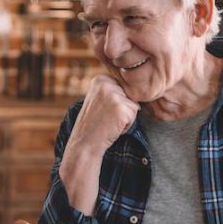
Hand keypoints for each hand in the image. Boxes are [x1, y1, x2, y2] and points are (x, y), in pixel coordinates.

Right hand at [59, 75, 139, 214]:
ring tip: (109, 122)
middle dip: (123, 109)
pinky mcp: (121, 107)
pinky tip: (113, 127)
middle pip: (130, 94)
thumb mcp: (98, 100)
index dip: (117, 102)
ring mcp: (113, 95)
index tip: (103, 111)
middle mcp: (106, 83)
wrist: (84, 144)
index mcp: (99, 79)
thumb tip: (138, 88)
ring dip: (126, 117)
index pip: (123, 87)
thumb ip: (113, 90)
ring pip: (134, 105)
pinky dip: (127, 124)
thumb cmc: (93, 125)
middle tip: (106, 118)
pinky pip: (135, 115)